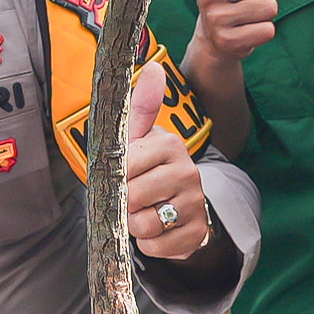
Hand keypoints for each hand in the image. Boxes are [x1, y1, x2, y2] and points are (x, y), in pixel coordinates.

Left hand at [117, 65, 215, 262]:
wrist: (177, 206)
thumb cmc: (147, 168)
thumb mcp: (138, 138)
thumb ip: (140, 106)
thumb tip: (154, 66)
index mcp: (171, 145)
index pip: (126, 166)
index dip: (116, 177)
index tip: (122, 175)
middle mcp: (188, 172)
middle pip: (133, 197)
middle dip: (124, 204)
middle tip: (133, 197)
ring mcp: (196, 204)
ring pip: (144, 225)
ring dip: (135, 225)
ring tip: (145, 212)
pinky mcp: (197, 234)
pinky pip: (156, 247)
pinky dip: (148, 244)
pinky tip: (157, 229)